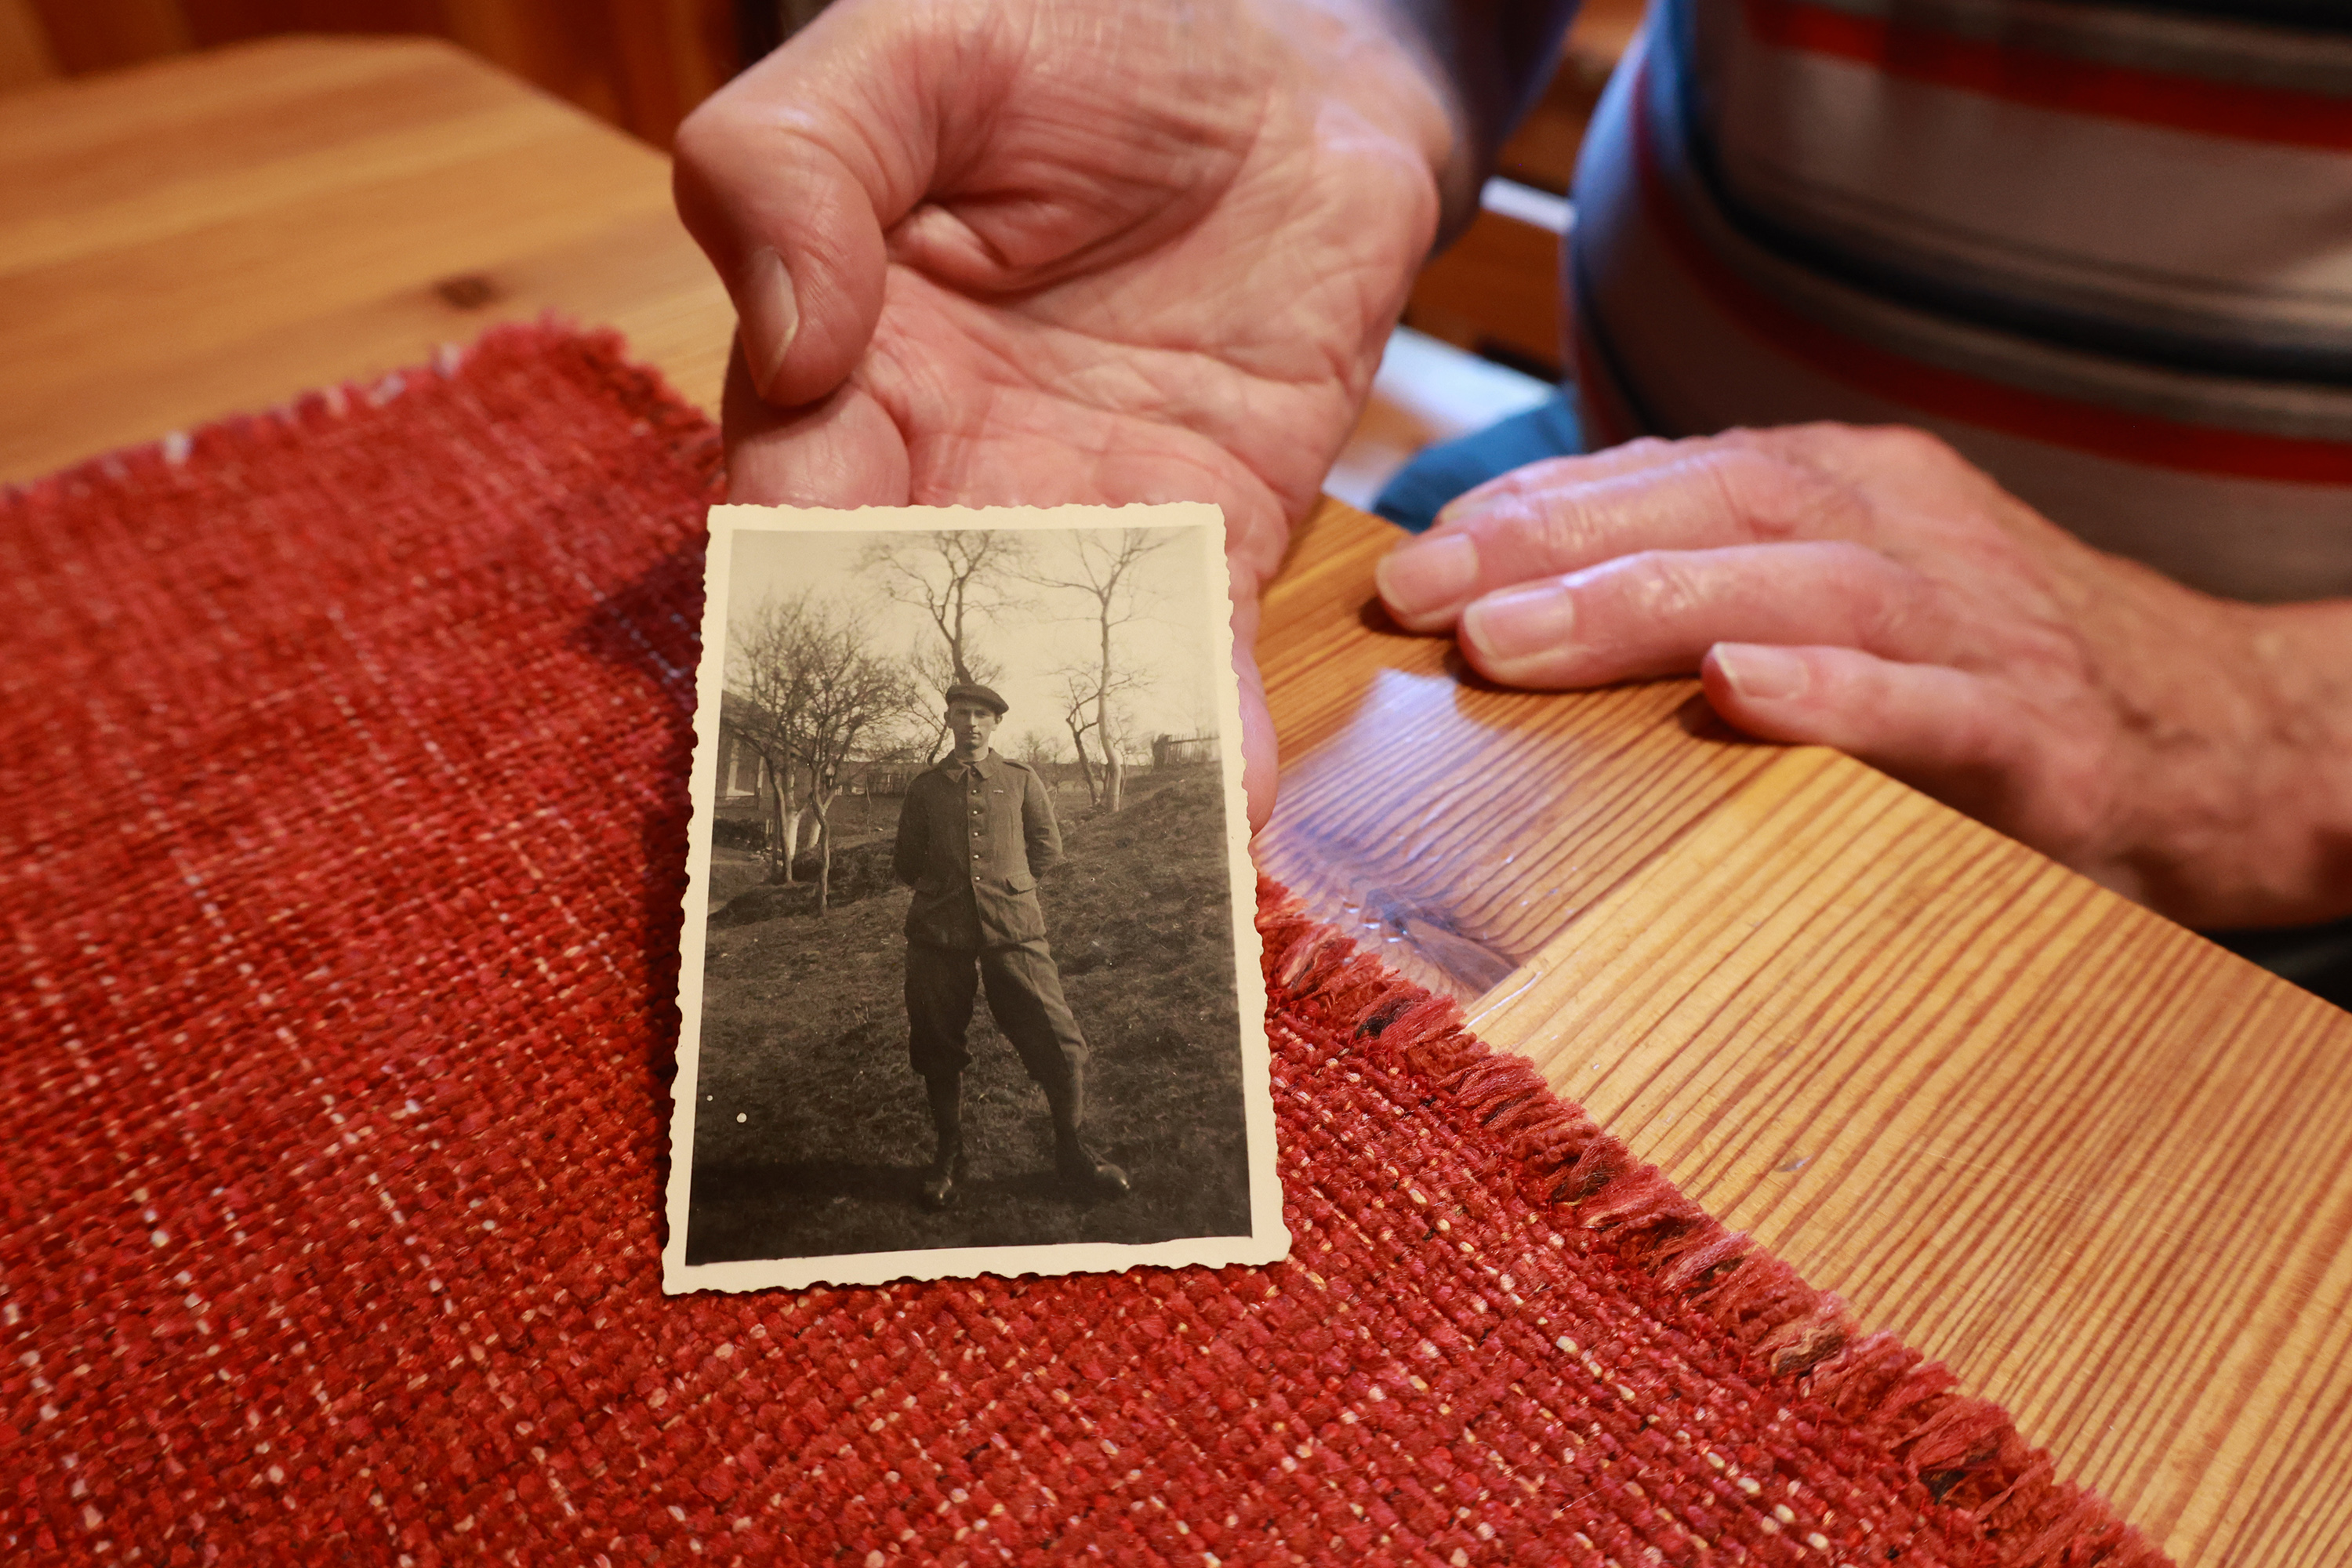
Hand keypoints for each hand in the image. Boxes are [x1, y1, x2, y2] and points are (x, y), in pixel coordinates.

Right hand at [673, 0, 1457, 828]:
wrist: (1290, 48)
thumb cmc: (1079, 30)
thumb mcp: (907, 53)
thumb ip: (797, 169)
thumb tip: (791, 347)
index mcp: (835, 362)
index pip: (778, 510)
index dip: (774, 611)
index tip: (771, 722)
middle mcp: (943, 463)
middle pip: (902, 632)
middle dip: (902, 747)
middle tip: (914, 867)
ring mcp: (1081, 509)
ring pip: (1045, 665)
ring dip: (1050, 777)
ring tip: (1071, 893)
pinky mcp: (1213, 526)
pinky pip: (1200, 643)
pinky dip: (1210, 732)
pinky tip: (1226, 818)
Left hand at [1373, 423, 2351, 927]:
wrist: (2218, 736)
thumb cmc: (1982, 676)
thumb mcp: (1852, 593)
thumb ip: (1718, 580)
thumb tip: (1517, 606)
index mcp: (1848, 491)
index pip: (1671, 473)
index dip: (1535, 507)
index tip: (1414, 552)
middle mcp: (1902, 530)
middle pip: (1712, 507)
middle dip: (1550, 546)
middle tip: (1419, 597)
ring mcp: (1972, 623)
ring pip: (1795, 585)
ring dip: (1638, 606)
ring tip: (1508, 644)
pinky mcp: (2030, 730)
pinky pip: (1923, 702)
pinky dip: (1827, 695)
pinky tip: (1734, 693)